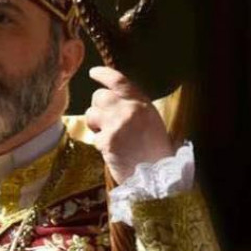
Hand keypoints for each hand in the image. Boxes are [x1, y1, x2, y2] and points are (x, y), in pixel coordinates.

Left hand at [85, 66, 173, 182]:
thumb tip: (112, 98)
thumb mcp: (150, 120)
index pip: (118, 80)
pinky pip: (95, 137)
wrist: (159, 178)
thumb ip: (133, 106)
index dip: (103, 74)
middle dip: (97, 106)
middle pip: (99, 96)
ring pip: (91, 114)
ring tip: (109, 136)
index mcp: (142, 103)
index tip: (94, 73)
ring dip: (95, 124)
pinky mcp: (108, 141)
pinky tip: (113, 151)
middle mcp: (129, 110)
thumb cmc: (156, 149)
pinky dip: (101, 144)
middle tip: (104, 120)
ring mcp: (117, 125)